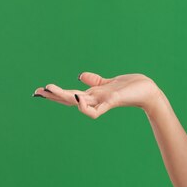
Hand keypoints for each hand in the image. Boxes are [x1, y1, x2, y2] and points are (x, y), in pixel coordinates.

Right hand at [32, 72, 160, 118]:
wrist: (149, 92)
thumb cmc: (132, 87)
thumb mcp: (109, 82)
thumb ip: (95, 81)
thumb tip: (80, 76)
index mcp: (94, 94)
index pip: (70, 94)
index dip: (56, 93)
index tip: (39, 90)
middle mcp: (95, 99)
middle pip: (69, 99)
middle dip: (54, 96)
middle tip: (38, 92)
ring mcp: (102, 101)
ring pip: (78, 102)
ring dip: (63, 97)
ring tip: (50, 89)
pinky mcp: (111, 102)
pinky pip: (94, 110)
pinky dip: (84, 107)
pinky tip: (78, 98)